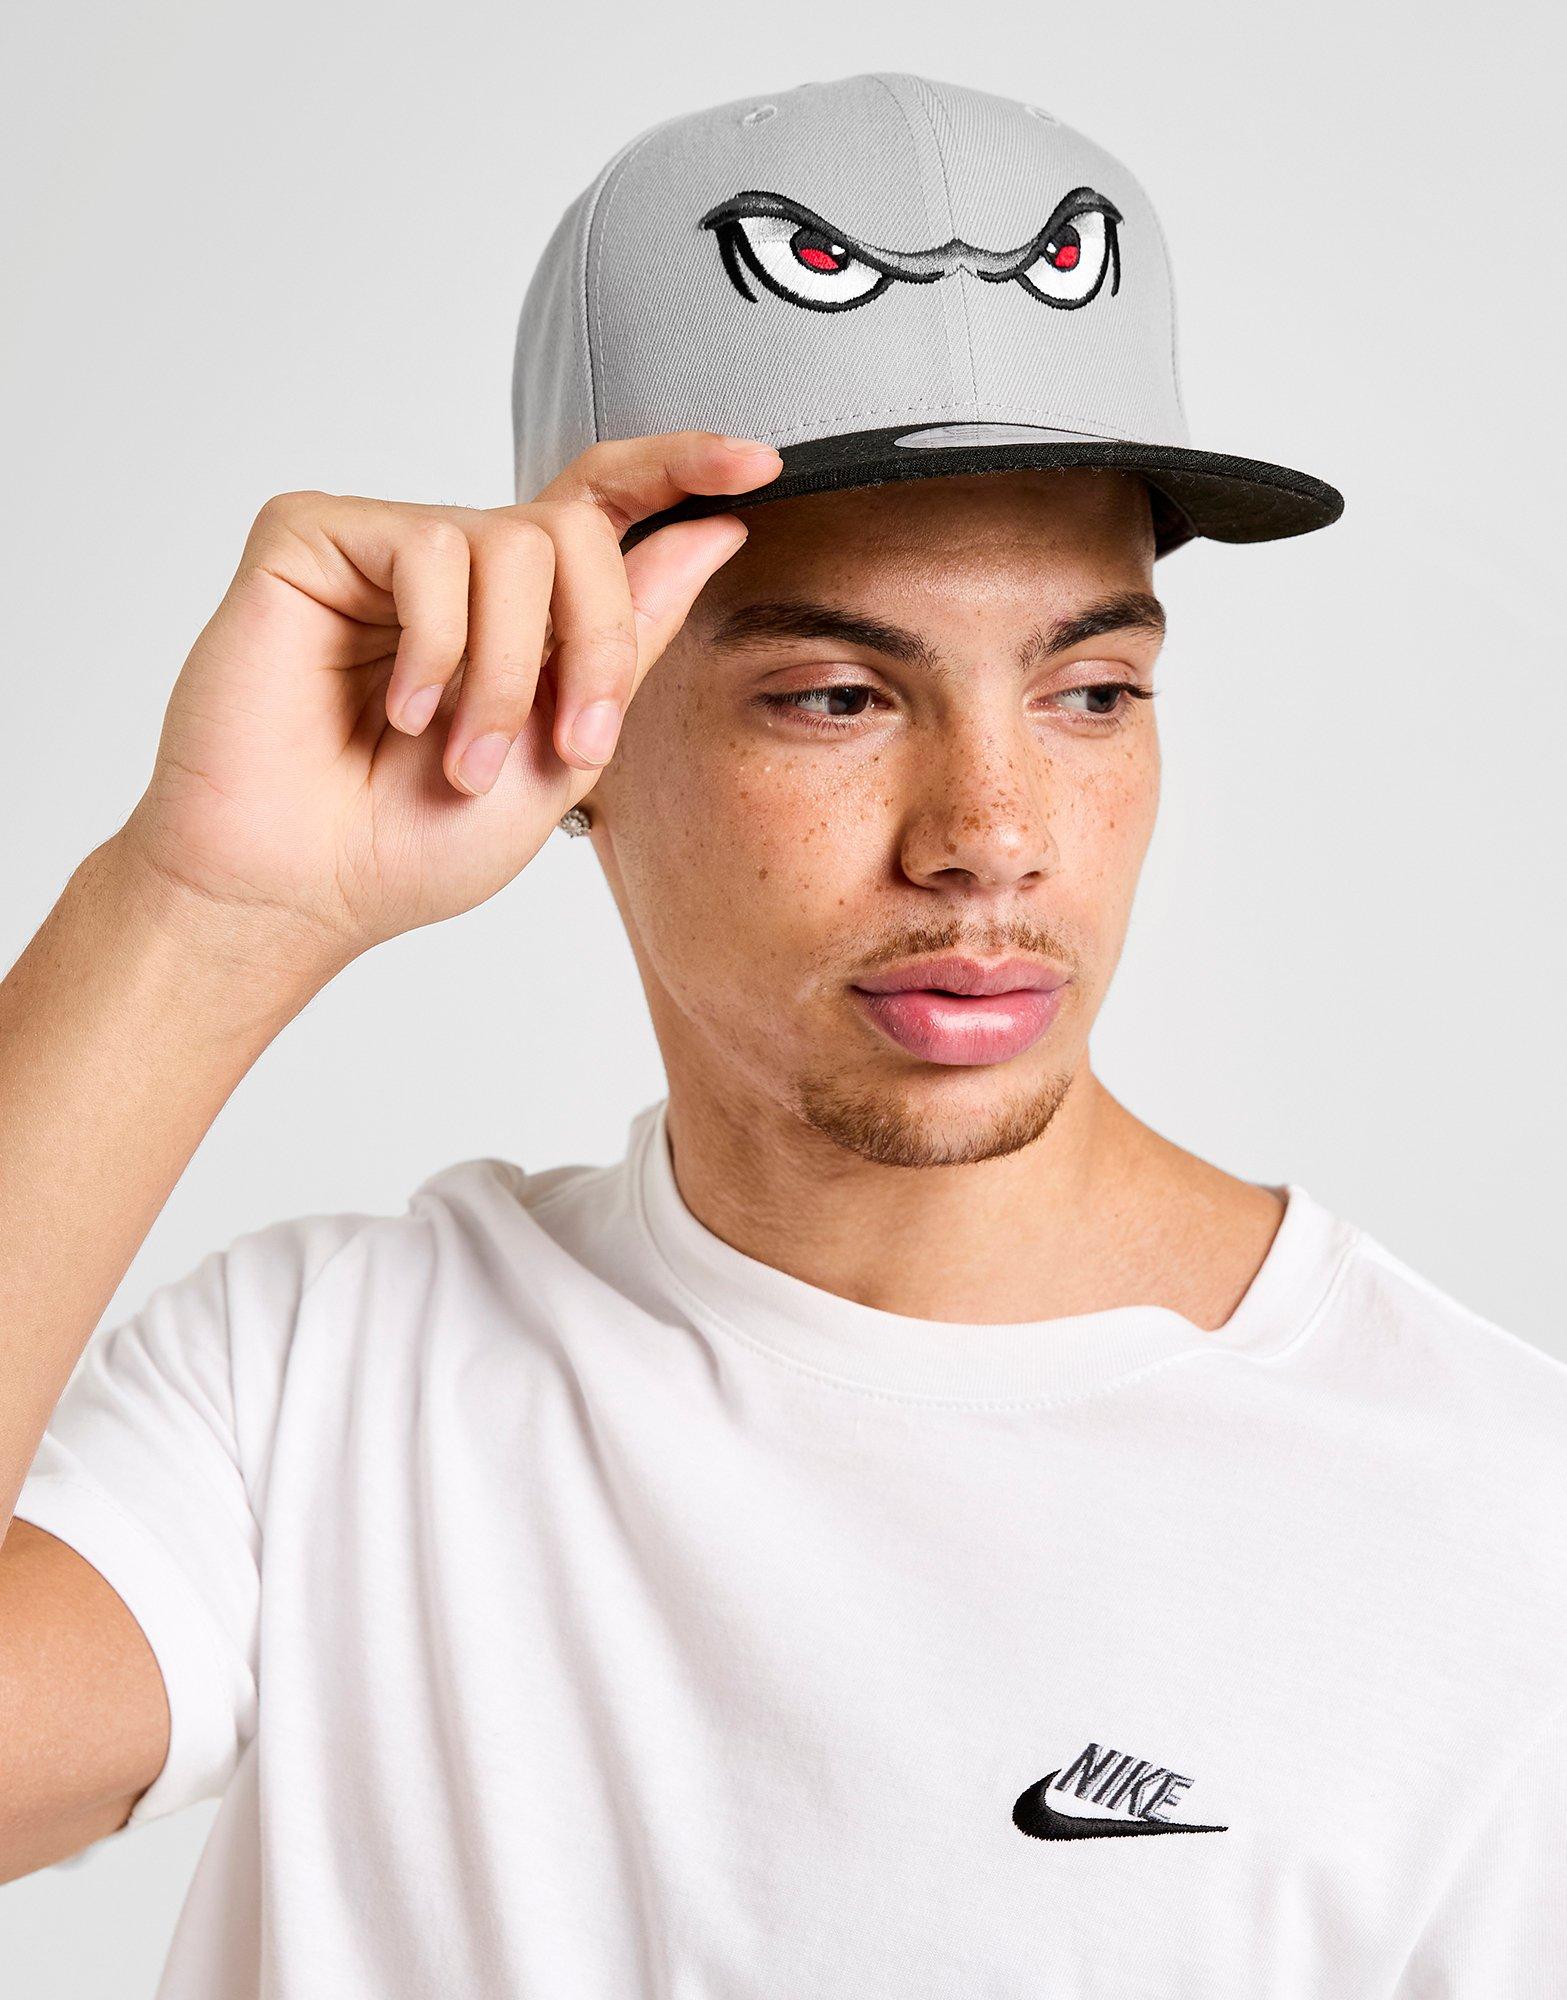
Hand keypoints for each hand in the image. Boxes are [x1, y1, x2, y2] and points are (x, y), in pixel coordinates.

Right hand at [111, 431, 780, 973]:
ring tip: (462, 757)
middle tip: (573, 744)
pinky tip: (402, 709)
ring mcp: (382, 548)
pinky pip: (426, 546)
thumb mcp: (561, 754)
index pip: (601, 508)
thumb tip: (710, 534)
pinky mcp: (312, 539)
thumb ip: (630, 641)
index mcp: (515, 615)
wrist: (297, 889)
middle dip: (600, 644)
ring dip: (509, 672)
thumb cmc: (406, 842)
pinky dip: (437, 645)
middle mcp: (454, 568)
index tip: (756, 462)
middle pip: (577, 531)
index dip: (678, 470)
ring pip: (511, 543)